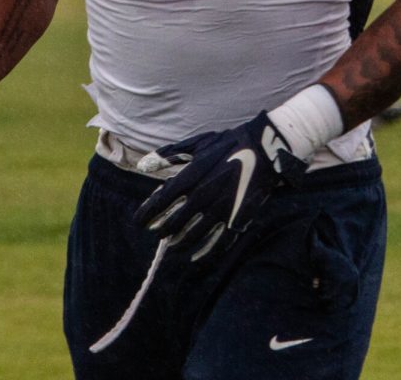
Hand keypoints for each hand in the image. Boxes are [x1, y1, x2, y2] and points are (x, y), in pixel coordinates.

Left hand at [132, 111, 306, 262]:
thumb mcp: (196, 144)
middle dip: (161, 231)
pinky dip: (203, 253)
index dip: (145, 215)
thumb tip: (143, 165)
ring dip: (178, 244)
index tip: (139, 222)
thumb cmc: (226, 144)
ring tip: (172, 245)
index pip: (158, 203)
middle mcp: (200, 197)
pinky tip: (195, 256)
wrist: (262, 149)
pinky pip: (216, 244)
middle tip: (158, 233)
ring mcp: (218, 211)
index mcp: (189, 178)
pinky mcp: (235, 219)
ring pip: (191, 236)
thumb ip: (167, 155)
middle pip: (172, 224)